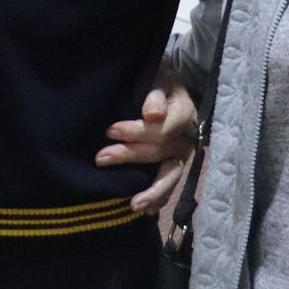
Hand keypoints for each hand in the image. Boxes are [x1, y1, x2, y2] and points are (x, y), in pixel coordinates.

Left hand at [99, 87, 198, 212]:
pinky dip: (159, 198)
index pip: (164, 127)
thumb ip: (154, 93)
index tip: (110, 130)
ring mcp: (182, 154)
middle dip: (130, 155)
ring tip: (134, 205)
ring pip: (170, 175)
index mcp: (184, 110)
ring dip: (152, 191)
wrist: (165, 86)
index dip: (137, 131)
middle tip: (101, 158)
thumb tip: (153, 115)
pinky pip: (170, 185)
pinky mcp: (174, 166)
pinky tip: (145, 210)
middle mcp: (187, 136)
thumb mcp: (156, 77)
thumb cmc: (157, 80)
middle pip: (161, 150)